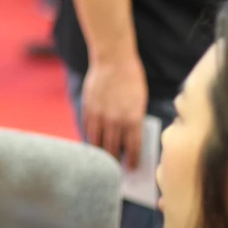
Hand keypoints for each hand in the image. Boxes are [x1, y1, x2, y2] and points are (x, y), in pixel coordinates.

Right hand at [82, 55, 147, 169]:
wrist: (112, 60)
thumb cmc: (131, 78)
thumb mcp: (140, 101)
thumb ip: (135, 120)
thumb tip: (130, 138)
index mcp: (132, 120)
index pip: (133, 148)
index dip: (132, 160)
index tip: (132, 167)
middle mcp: (115, 121)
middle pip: (112, 149)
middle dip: (114, 160)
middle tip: (115, 166)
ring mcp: (99, 116)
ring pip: (97, 142)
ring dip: (100, 152)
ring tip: (103, 157)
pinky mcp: (87, 109)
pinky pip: (87, 130)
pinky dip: (90, 137)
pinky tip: (93, 141)